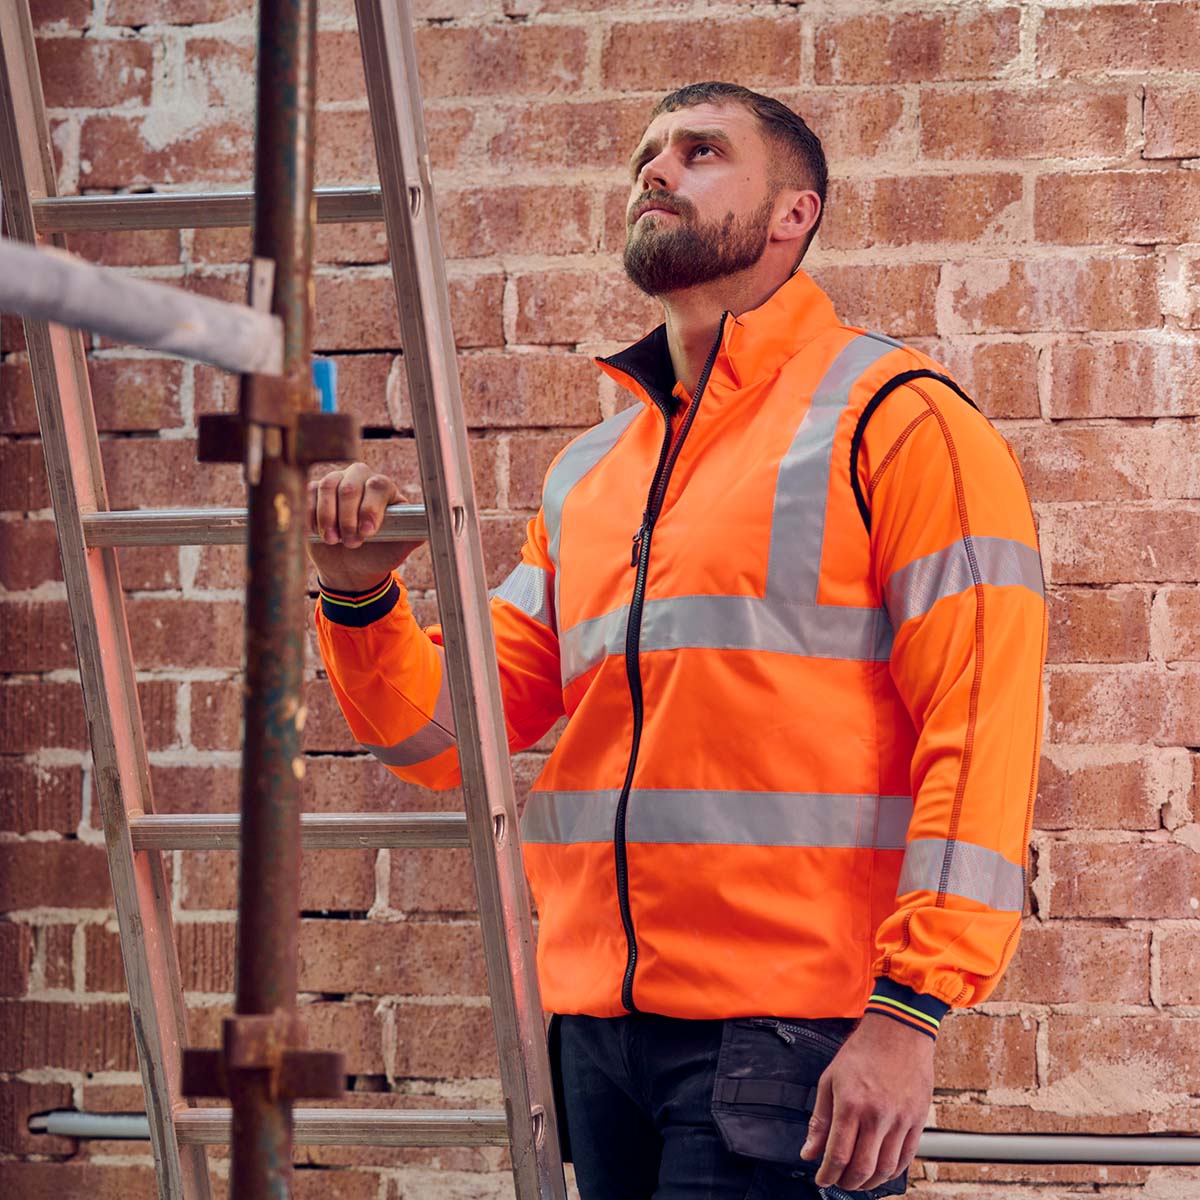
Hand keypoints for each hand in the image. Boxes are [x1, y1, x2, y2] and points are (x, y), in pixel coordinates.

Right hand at [306, 462, 424, 591]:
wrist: (351, 568)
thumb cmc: (379, 554)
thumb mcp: (399, 548)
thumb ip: (413, 535)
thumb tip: (433, 525)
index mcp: (386, 490)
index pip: (378, 485)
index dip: (370, 508)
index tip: (367, 533)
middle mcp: (362, 480)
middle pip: (351, 485)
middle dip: (348, 518)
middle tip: (351, 543)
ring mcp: (338, 482)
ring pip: (328, 486)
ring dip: (328, 518)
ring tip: (334, 542)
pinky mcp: (316, 492)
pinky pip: (310, 493)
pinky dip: (312, 516)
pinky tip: (319, 534)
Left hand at [799, 1013, 933, 1191]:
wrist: (898, 1032)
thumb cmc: (862, 1052)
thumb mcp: (830, 1080)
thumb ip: (820, 1119)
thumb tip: (809, 1151)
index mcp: (851, 1103)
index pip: (838, 1153)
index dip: (828, 1174)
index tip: (822, 1179)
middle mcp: (877, 1115)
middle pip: (862, 1167)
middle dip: (847, 1182)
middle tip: (838, 1181)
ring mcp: (900, 1120)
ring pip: (885, 1168)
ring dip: (870, 1182)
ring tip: (858, 1181)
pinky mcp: (917, 1120)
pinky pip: (906, 1157)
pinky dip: (892, 1172)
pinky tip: (881, 1171)